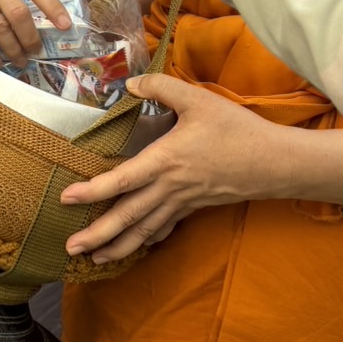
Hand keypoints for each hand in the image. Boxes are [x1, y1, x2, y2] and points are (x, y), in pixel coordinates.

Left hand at [61, 73, 274, 261]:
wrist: (276, 163)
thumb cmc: (236, 130)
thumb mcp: (197, 99)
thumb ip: (161, 87)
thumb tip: (130, 83)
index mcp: (166, 161)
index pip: (122, 180)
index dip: (92, 190)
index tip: (66, 198)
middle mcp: (170, 187)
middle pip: (128, 216)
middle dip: (98, 235)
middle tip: (70, 248)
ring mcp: (183, 202)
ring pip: (145, 230)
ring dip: (118, 246)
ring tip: (94, 258)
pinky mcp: (194, 207)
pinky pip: (165, 227)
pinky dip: (147, 240)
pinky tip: (136, 247)